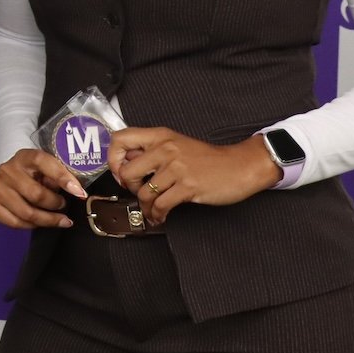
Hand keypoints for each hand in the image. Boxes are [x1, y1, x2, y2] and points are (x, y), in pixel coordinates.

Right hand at [0, 148, 85, 230]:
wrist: (10, 174)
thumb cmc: (35, 173)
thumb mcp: (48, 167)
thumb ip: (59, 175)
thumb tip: (77, 192)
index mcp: (24, 156)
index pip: (43, 162)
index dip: (63, 177)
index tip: (80, 193)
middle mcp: (7, 170)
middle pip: (36, 194)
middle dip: (55, 204)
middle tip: (63, 205)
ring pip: (26, 213)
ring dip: (47, 220)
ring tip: (58, 219)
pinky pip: (14, 222)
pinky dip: (30, 226)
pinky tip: (39, 223)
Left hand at [107, 126, 280, 224]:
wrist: (240, 166)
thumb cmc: (208, 158)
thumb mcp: (177, 144)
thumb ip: (152, 151)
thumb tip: (126, 163)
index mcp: (160, 136)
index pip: (120, 139)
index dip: (113, 158)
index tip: (120, 171)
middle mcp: (165, 149)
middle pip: (127, 171)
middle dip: (129, 188)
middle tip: (139, 192)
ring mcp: (177, 168)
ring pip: (144, 192)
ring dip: (144, 206)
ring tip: (151, 210)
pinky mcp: (188, 186)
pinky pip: (161, 205)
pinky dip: (156, 215)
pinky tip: (160, 216)